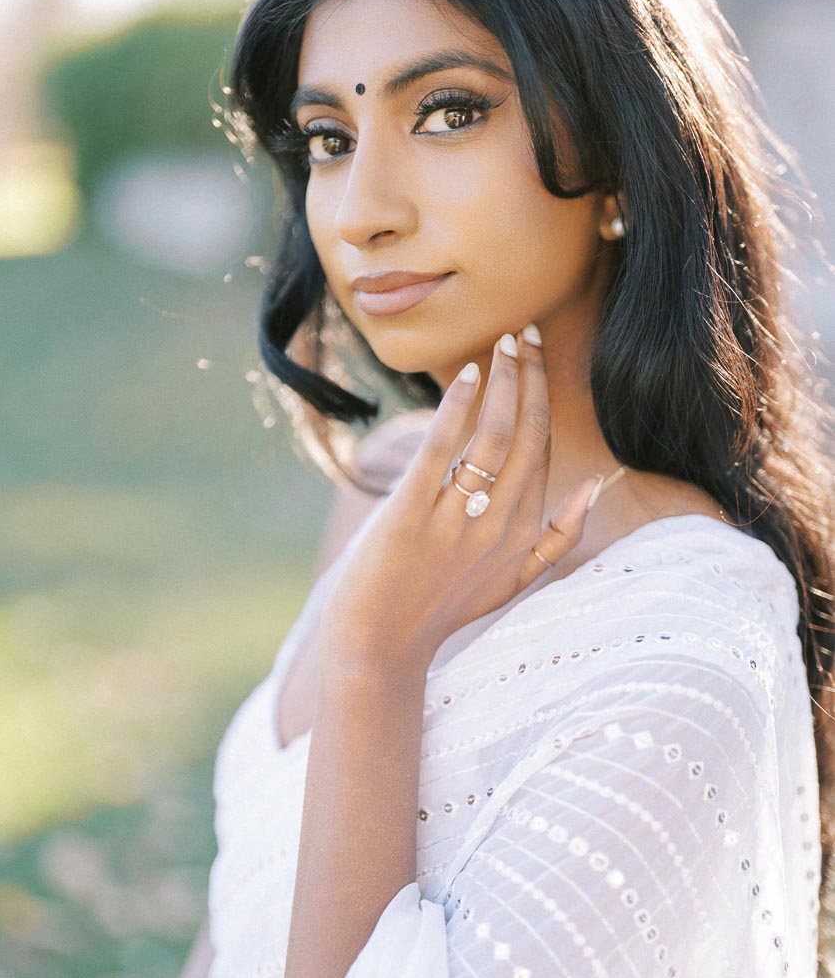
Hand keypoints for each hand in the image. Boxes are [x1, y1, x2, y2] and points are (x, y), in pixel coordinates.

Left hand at [319, 326, 603, 669]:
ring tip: (501, 343)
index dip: (541, 397)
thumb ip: (558, 538)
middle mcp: (499, 525)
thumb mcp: (513, 581)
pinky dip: (457, 409)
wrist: (380, 645)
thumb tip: (596, 485)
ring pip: (494, 438)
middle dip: (529, 377)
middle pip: (526, 436)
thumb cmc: (440, 608)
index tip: (534, 355)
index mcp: (523, 534)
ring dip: (502, 384)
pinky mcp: (411, 516)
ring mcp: (456, 522)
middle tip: (523, 332)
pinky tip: (467, 375)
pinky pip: (441, 452)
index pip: (542, 449)